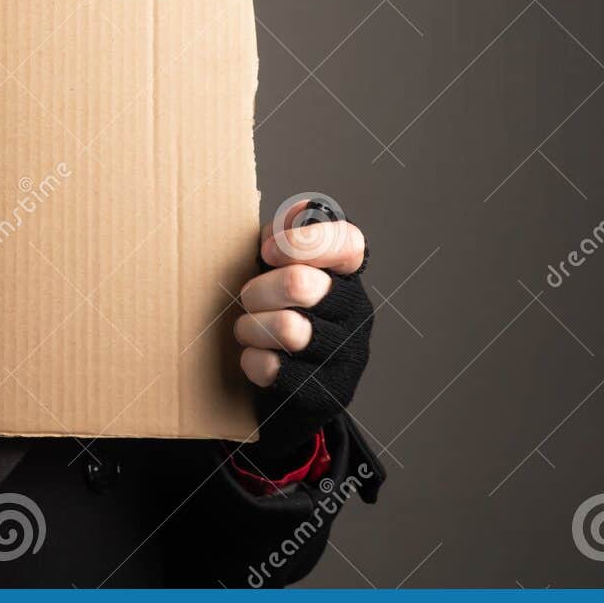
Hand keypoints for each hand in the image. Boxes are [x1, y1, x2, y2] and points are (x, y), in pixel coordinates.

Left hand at [233, 198, 372, 458]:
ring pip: (287, 328)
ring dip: (251, 327)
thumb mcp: (279, 272)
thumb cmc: (278, 317)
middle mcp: (356, 313)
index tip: (267, 251)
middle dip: (258, 290)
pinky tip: (255, 358)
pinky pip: (274, 368)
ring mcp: (346, 356)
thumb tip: (296, 209)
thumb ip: (283, 237)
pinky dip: (252, 361)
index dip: (302, 241)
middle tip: (247, 299)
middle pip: (300, 284)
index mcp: (347, 277)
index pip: (347, 242)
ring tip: (247, 329)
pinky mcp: (325, 392)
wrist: (290, 392)